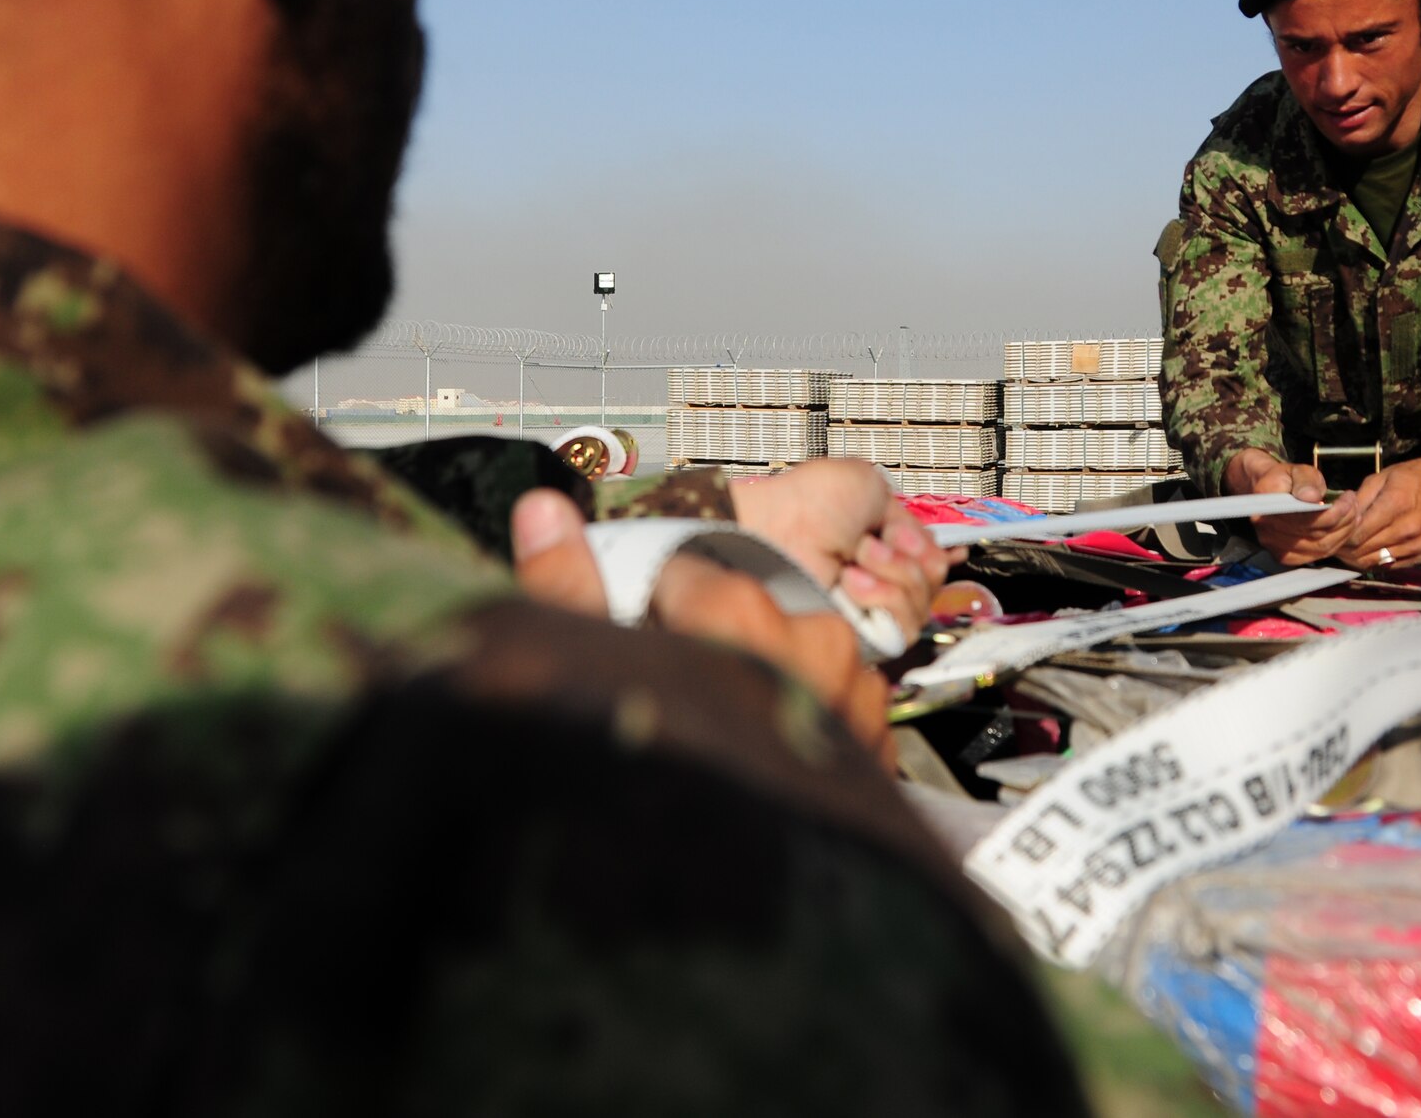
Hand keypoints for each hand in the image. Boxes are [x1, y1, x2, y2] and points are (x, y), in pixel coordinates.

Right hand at [511, 489, 893, 765]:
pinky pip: (836, 710)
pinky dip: (804, 723)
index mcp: (743, 615)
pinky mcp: (877, 754)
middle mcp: (815, 646)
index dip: (653, 604)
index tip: (633, 638)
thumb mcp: (593, 675)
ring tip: (721, 738)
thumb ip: (566, 589)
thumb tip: (543, 511)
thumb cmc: (671, 790)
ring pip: (800, 658)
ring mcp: (854, 702)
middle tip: (677, 694)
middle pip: (749, 613)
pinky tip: (765, 764)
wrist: (759, 908)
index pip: (690, 572)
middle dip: (711, 641)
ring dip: (765, 680)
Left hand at [731, 459, 963, 637]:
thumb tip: (934, 547)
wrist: (778, 531)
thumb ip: (910, 517)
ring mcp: (870, 604)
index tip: (942, 545)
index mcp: (880, 539)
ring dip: (895, 571)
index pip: (930, 558)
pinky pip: (905, 625)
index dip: (936, 552)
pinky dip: (883, 595)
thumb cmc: (806, 503)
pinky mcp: (864, 633)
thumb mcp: (870, 485)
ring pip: (924, 601)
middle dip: (911, 554)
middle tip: (873, 541)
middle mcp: (877, 573)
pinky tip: (853, 582)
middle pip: (935, 579)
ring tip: (856, 558)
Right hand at [1223, 447, 1358, 565]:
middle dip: (1343, 520)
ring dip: (1344, 531)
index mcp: (1266, 506)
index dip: (1332, 512)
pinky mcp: (1286, 556)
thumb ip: (1305, 481)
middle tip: (1353, 502)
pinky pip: (1318, 555)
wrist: (1272, 491)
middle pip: (1315, 535)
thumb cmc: (1288, 479)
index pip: (1304, 518)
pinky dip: (1337, 542)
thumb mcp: (1297, 471)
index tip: (1348, 498)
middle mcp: (1266, 531)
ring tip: (1353, 513)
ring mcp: (1275, 547)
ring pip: (1320, 547)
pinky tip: (1345, 528)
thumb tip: (1312, 497)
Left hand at [1340, 457, 1420, 568]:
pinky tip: (1367, 552)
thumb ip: (1359, 500)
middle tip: (1334, 543)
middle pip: (1363, 550)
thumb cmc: (1409, 478)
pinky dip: (1375, 561)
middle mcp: (1407, 529)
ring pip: (1375, 561)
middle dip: (1345, 548)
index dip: (1340, 536)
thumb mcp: (1380, 478)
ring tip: (1347, 549)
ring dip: (1357, 557)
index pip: (1357, 533)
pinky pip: (1391, 566)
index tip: (1332, 533)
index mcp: (1395, 505)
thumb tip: (1341, 518)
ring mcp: (1416, 544)